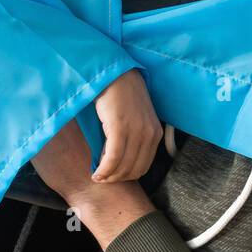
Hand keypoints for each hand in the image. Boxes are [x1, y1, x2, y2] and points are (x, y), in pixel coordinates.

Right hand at [92, 68, 161, 183]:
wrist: (114, 73)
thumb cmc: (121, 94)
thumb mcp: (134, 117)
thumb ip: (133, 136)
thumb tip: (119, 160)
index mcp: (155, 132)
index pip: (144, 165)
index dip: (127, 176)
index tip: (113, 177)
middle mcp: (149, 133)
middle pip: (134, 169)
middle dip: (117, 178)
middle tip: (102, 178)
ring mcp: (136, 131)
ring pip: (123, 166)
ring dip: (109, 176)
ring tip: (97, 175)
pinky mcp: (120, 127)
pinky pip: (112, 157)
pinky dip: (104, 169)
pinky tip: (96, 171)